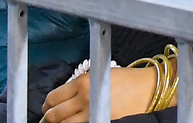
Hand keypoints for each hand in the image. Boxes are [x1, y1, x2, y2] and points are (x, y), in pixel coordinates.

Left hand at [40, 66, 156, 122]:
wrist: (146, 89)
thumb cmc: (125, 79)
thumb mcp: (99, 74)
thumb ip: (80, 84)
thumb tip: (63, 97)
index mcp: (83, 82)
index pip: (53, 97)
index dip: (47, 105)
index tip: (47, 107)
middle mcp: (84, 98)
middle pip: (53, 114)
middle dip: (46, 119)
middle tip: (47, 120)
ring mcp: (90, 113)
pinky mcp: (98, 122)